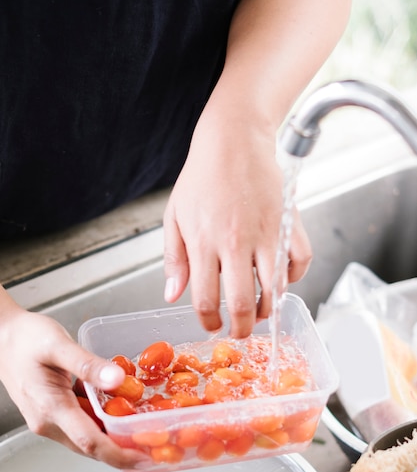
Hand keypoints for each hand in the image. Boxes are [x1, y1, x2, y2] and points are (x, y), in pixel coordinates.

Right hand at [0, 305, 144, 468]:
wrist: (1, 336)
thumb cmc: (25, 338)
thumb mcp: (58, 345)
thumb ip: (87, 364)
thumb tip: (118, 380)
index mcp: (50, 407)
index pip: (90, 442)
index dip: (119, 454)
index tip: (143, 457)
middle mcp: (47, 421)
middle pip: (90, 447)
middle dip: (122, 452)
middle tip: (153, 449)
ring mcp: (47, 419)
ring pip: (85, 437)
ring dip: (113, 438)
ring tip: (143, 433)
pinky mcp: (51, 412)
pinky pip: (80, 424)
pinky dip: (101, 423)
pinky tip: (119, 412)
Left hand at [163, 107, 311, 338]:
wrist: (234, 140)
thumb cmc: (202, 177)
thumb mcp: (175, 217)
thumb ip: (175, 259)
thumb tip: (172, 296)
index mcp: (204, 242)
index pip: (206, 300)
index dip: (209, 323)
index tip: (213, 326)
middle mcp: (236, 242)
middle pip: (243, 304)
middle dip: (242, 329)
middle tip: (240, 331)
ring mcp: (266, 233)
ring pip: (275, 291)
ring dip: (268, 310)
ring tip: (260, 311)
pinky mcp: (289, 223)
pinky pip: (300, 264)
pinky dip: (293, 279)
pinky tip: (280, 280)